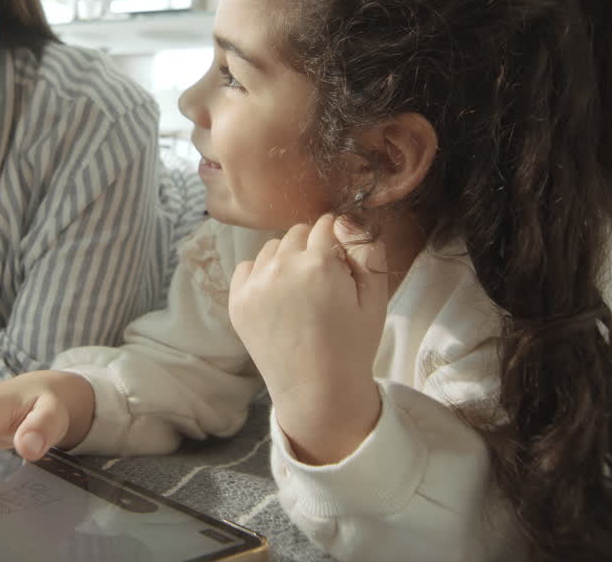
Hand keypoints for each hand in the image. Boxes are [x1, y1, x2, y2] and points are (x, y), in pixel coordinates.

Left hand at [228, 214, 387, 462]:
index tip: (341, 262)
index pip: (326, 225)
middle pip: (297, 233)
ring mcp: (254, 285)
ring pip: (272, 248)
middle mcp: (281, 268)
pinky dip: (261, 275)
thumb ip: (365, 251)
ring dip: (286, 259)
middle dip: (312, 248)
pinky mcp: (236, 302)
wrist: (317, 392)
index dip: (337, 241)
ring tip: (301, 294)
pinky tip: (278, 299)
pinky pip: (247, 267)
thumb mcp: (375, 298)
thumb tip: (344, 220)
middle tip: (323, 282)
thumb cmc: (352, 346)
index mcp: (318, 263)